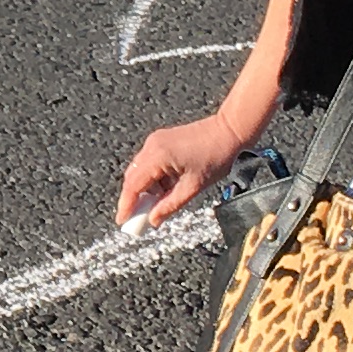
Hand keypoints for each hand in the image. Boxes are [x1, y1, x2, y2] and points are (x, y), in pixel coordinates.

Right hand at [118, 109, 258, 231]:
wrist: (230, 130)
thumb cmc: (217, 156)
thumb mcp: (193, 187)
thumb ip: (170, 205)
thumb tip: (153, 220)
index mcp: (158, 156)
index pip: (133, 185)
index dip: (126, 205)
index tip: (122, 220)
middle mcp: (151, 146)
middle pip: (132, 177)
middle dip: (134, 198)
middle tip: (138, 218)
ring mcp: (155, 141)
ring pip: (140, 170)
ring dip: (146, 188)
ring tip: (160, 202)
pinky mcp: (161, 140)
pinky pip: (149, 162)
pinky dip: (153, 177)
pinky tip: (167, 187)